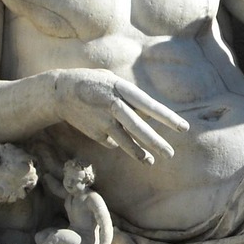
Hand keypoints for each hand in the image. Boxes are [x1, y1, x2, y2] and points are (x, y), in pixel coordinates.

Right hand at [53, 69, 188, 163]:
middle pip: (138, 127)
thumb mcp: (115, 82)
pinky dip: (118, 142)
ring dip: (139, 153)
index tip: (183, 128)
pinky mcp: (95, 133)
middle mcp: (113, 105)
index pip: (149, 105)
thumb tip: (148, 116)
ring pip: (126, 141)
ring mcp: (103, 121)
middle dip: (156, 142)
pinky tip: (111, 135)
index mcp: (122, 89)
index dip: (167, 117)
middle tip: (171, 154)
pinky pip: (113, 141)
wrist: (61, 92)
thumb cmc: (95, 84)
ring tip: (151, 161)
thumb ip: (132, 98)